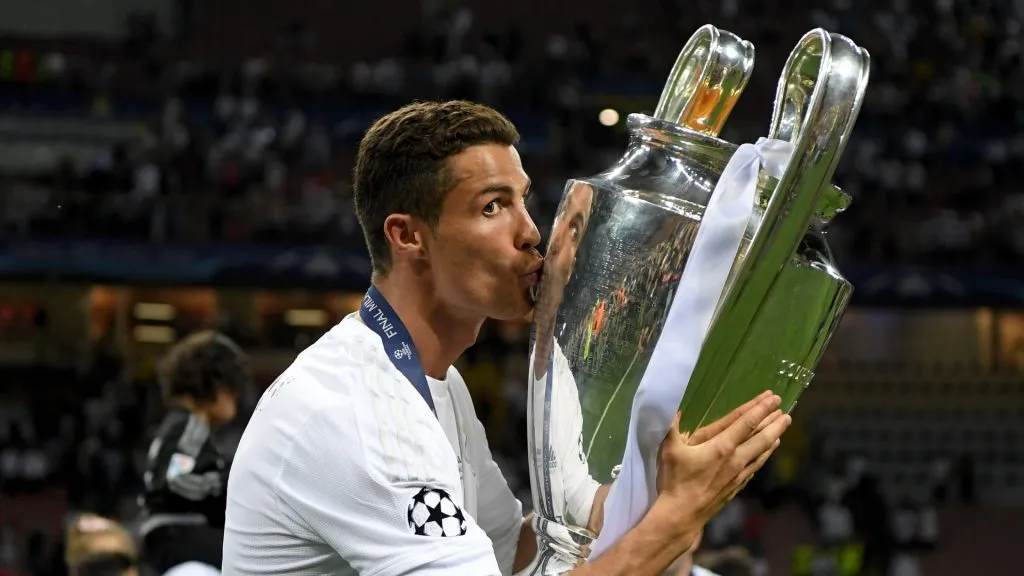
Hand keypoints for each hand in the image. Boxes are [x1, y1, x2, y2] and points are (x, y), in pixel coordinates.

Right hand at [654, 391, 789, 528]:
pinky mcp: (736, 486)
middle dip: (774, 423)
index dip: (760, 408)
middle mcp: (735, 459)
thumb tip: (672, 407)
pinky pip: (755, 467)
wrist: (682, 515)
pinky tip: (765, 454)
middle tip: (786, 412)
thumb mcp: (669, 450)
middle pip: (761, 437)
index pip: (746, 422)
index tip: (773, 398)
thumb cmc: (675, 480)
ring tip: (782, 429)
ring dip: (773, 438)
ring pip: (761, 453)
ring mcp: (738, 474)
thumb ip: (671, 426)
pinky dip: (763, 457)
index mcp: (721, 446)